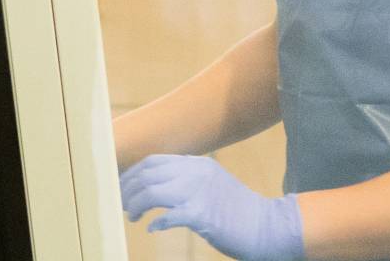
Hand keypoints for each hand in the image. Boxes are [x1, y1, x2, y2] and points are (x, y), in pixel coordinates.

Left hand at [121, 155, 302, 260]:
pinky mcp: (203, 215)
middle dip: (128, 189)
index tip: (122, 187)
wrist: (267, 226)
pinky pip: (168, 216)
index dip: (133, 174)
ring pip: (152, 192)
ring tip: (131, 216)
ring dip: (135, 205)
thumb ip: (189, 180)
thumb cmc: (238, 211)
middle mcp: (197, 173)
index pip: (155, 161)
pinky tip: (153, 228)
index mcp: (199, 164)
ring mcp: (200, 193)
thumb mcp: (213, 184)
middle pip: (148, 174)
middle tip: (122, 205)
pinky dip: (156, 222)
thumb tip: (158, 187)